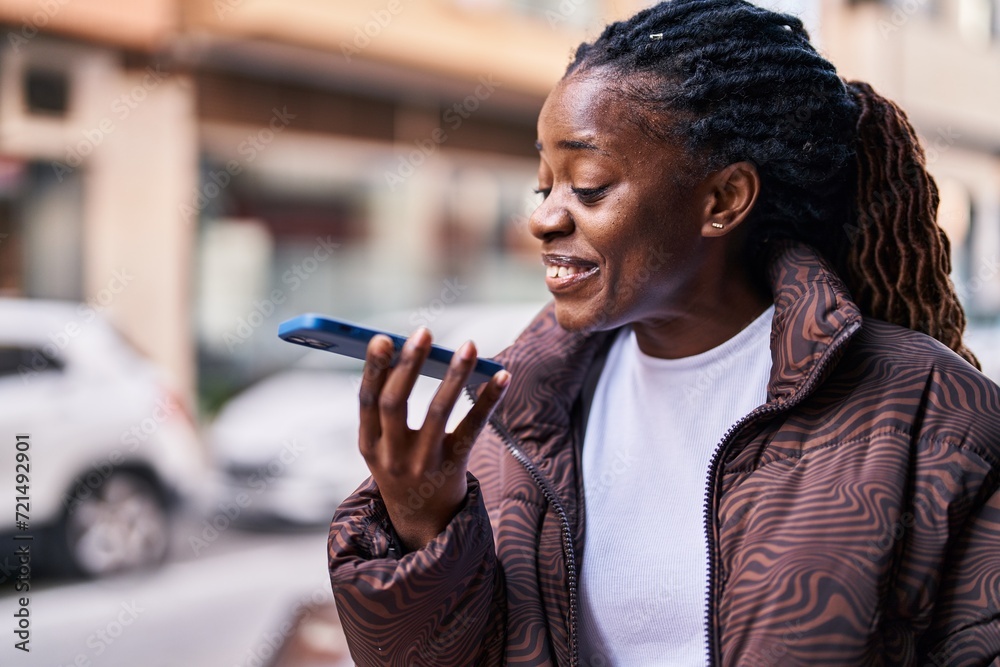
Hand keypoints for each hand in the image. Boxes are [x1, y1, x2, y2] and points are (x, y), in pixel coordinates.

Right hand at [358, 327, 509, 551]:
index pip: (367, 401)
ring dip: (455, 375)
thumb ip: (387, 406)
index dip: (373, 369)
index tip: (382, 338)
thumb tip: (409, 349)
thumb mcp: (382, 444)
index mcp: (369, 444)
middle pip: (396, 404)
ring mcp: (423, 463)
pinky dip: (488, 400)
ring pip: (439, 412)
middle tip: (424, 332)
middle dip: (409, 365)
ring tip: (469, 346)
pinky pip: (473, 428)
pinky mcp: (454, 467)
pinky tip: (502, 377)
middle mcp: (392, 455)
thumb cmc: (401, 465)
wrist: (421, 522)